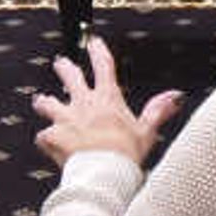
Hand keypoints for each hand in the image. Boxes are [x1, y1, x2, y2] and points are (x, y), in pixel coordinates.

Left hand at [31, 34, 182, 167]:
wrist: (103, 173)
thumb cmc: (125, 155)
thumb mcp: (146, 132)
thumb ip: (157, 111)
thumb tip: (175, 96)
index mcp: (108, 100)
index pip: (103, 66)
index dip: (98, 51)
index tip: (93, 41)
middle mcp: (84, 104)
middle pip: (71, 77)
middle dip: (65, 68)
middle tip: (60, 63)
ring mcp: (65, 118)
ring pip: (49, 103)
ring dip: (45, 102)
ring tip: (41, 100)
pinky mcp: (51, 135)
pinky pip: (43, 136)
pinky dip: (46, 140)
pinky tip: (46, 144)